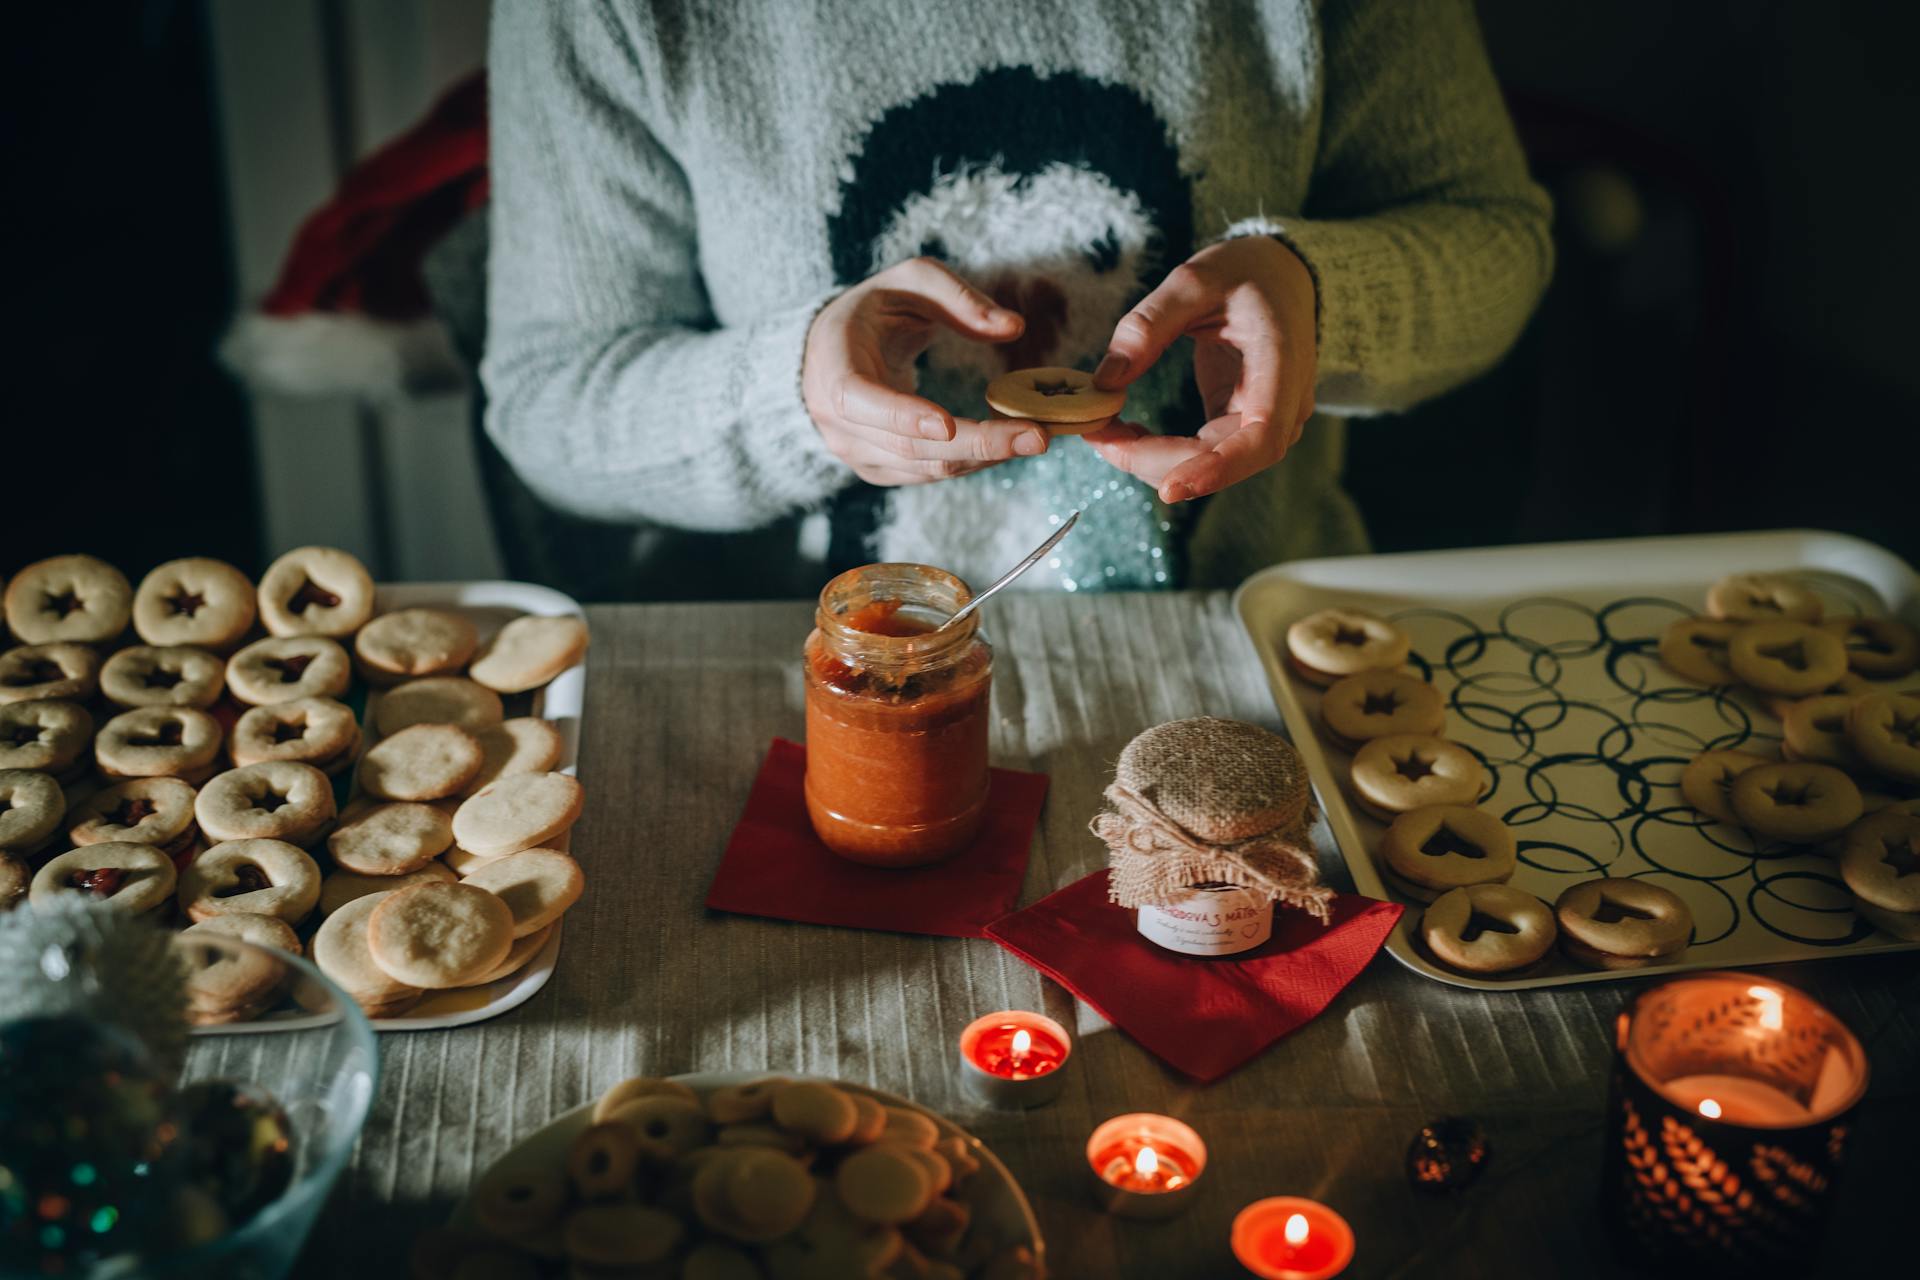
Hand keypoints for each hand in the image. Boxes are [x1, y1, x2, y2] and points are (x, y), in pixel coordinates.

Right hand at [803, 257, 1050, 484]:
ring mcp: (857, 453)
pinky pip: (931, 474)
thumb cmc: (875, 310)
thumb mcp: (912, 281)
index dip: (901, 415)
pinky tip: (1008, 444)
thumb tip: (1013, 326)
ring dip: (984, 456)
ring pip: (926, 468)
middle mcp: (837, 422)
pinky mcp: (880, 470)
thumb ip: (959, 298)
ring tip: (1035, 438)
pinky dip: (973, 461)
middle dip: (976, 443)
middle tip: (1036, 436)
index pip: (858, 400)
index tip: (947, 424)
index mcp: (833, 367)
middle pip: (909, 446)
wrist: (832, 353)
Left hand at [1083, 236, 1316, 502]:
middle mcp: (1281, 405)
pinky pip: (1200, 452)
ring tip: (1101, 433)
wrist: (1279, 275)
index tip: (1171, 488)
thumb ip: (1148, 324)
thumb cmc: (1245, 272)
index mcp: (1282, 364)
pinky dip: (1158, 451)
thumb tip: (1105, 381)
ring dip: (1152, 461)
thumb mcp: (1194, 279)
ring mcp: (1262, 419)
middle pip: (1226, 460)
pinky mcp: (1238, 422)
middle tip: (1098, 438)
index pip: (1263, 437)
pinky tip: (1122, 433)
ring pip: (1209, 465)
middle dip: (1158, 462)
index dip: (1220, 469)